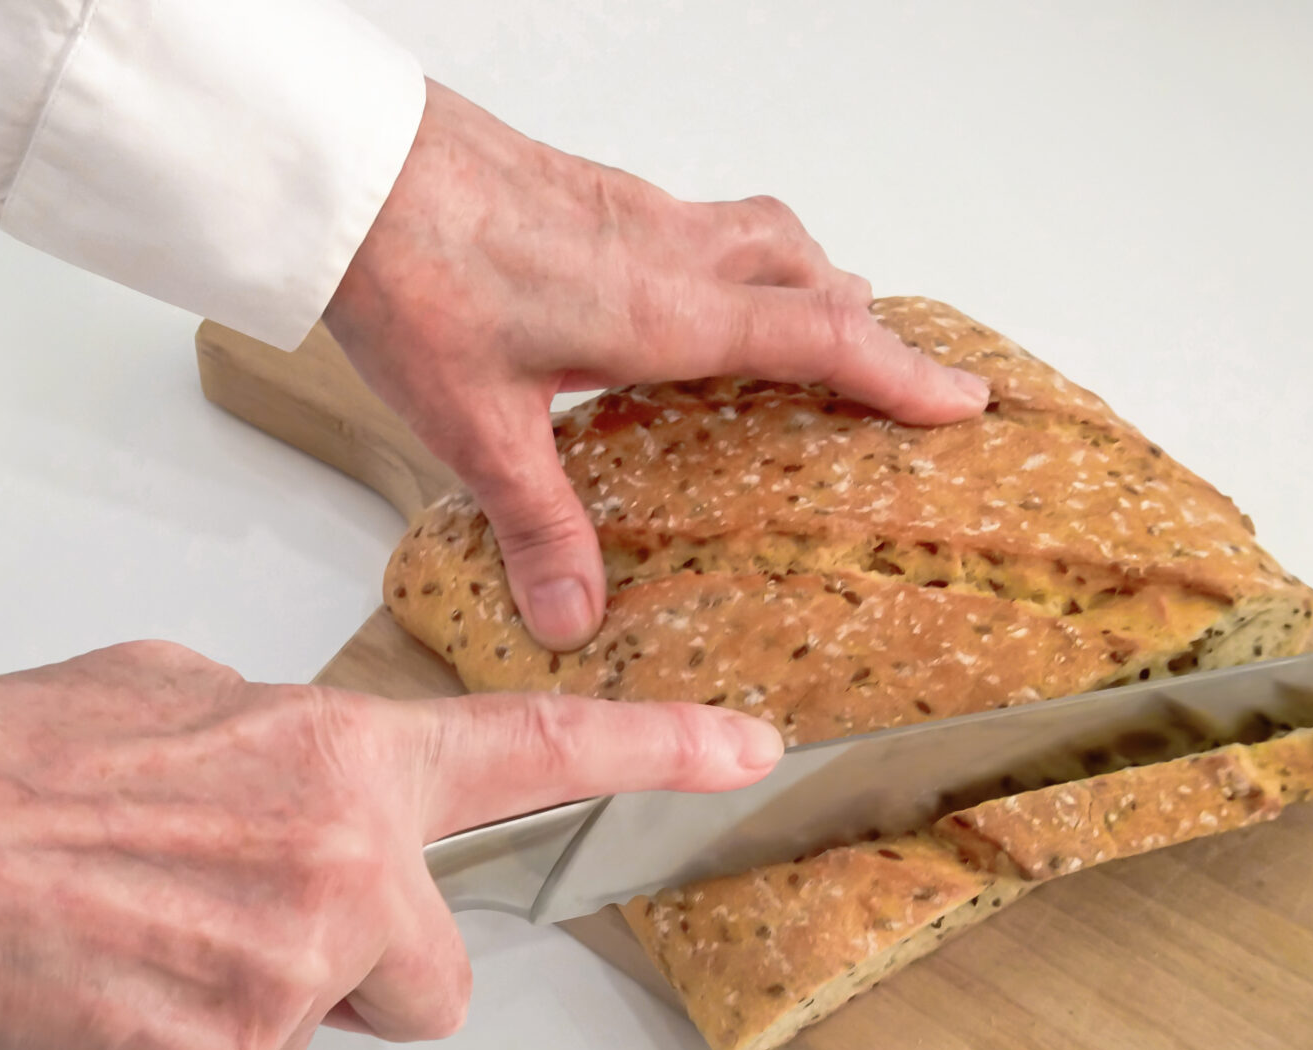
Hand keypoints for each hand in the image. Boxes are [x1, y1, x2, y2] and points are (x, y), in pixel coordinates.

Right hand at [0, 641, 781, 1049]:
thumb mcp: (161, 693)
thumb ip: (273, 737)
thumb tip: (296, 768)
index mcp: (333, 756)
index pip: (529, 753)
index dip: (654, 750)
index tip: (746, 747)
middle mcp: (339, 861)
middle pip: (431, 967)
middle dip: (360, 964)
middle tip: (234, 923)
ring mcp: (290, 968)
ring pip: (332, 1021)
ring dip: (269, 1003)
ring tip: (152, 948)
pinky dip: (194, 1042)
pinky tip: (117, 990)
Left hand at [325, 81, 989, 650]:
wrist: (351, 168)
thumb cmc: (413, 275)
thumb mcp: (477, 427)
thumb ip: (536, 523)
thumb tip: (573, 617)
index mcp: (666, 309)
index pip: (821, 339)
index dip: (899, 374)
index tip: (961, 403)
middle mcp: (669, 249)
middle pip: (811, 274)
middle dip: (866, 326)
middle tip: (898, 376)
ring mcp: (634, 211)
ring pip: (760, 233)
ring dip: (804, 279)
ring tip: (811, 331)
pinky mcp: (592, 191)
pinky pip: (698, 221)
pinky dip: (732, 258)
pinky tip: (684, 299)